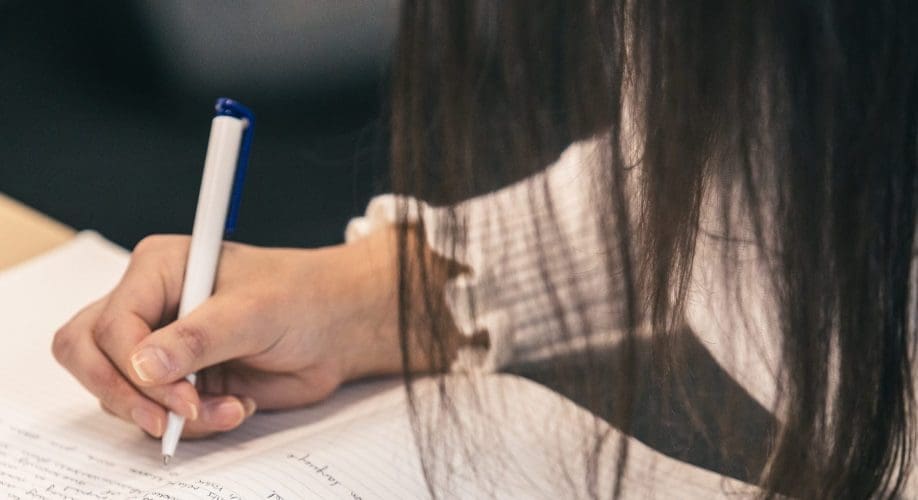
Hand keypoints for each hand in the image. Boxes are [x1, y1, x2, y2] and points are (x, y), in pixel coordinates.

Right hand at [52, 229, 407, 438]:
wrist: (334, 328)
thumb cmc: (300, 299)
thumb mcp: (253, 312)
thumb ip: (198, 338)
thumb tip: (143, 365)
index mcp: (158, 269)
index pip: (110, 324)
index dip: (133, 367)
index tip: (178, 395)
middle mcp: (149, 305)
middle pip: (87, 355)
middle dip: (127, 396)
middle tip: (173, 418)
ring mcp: (159, 345)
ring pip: (117, 392)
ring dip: (171, 414)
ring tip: (229, 406)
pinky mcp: (177, 379)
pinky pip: (155, 414)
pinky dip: (193, 423)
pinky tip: (235, 406)